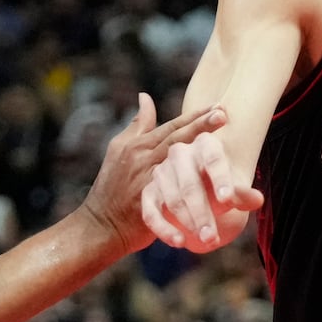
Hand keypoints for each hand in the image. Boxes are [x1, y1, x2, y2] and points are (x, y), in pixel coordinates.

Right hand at [81, 94, 227, 251]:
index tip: (218, 105)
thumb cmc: (113, 186)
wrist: (98, 224)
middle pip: (175, 140)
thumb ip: (138, 125)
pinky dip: (182, 208)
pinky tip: (207, 207)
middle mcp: (141, 160)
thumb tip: (145, 97)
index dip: (194, 115)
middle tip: (224, 114)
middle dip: (200, 126)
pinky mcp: (143, 206)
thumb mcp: (119, 149)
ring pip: (174, 167)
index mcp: (139, 146)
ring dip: (198, 161)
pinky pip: (164, 204)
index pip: (171, 126)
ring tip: (223, 155)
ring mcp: (143, 182)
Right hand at [142, 124, 263, 252]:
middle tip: (214, 238)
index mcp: (204, 144)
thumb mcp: (230, 187)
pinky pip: (152, 212)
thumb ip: (242, 194)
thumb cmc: (216, 184)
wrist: (196, 188)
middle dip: (202, 214)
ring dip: (189, 223)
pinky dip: (164, 229)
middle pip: (190, 185)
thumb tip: (257, 199)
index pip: (213, 159)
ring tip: (207, 241)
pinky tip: (179, 242)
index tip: (228, 200)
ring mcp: (161, 173)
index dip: (220, 179)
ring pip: (173, 200)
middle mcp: (179, 154)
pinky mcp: (148, 193)